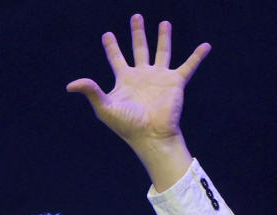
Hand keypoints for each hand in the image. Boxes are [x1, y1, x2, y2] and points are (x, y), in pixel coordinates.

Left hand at [67, 14, 209, 149]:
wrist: (151, 135)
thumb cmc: (127, 125)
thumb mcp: (105, 107)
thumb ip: (91, 92)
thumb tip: (70, 85)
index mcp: (125, 80)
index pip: (116, 58)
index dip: (112, 46)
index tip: (107, 34)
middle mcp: (142, 76)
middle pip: (139, 49)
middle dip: (137, 33)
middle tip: (136, 17)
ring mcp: (159, 78)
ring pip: (162, 52)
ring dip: (163, 37)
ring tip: (164, 23)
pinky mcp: (175, 82)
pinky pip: (189, 65)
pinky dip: (197, 56)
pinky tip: (206, 46)